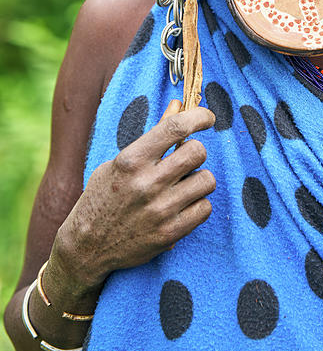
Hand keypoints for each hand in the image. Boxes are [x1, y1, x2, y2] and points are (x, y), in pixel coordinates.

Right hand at [53, 100, 215, 292]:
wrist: (87, 246)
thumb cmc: (104, 196)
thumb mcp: (121, 161)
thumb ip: (154, 135)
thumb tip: (179, 105)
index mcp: (131, 160)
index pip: (175, 127)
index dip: (198, 117)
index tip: (208, 117)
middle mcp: (146, 183)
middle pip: (197, 151)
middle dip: (196, 151)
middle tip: (186, 159)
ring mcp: (160, 210)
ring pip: (207, 180)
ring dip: (199, 179)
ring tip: (183, 185)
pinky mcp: (170, 233)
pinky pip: (205, 208)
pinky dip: (198, 204)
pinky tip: (183, 205)